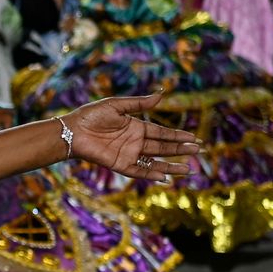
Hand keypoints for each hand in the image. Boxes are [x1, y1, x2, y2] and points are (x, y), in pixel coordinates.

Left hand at [65, 95, 199, 180]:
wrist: (73, 130)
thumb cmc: (91, 115)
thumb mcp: (117, 105)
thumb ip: (140, 103)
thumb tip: (162, 94)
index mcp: (136, 127)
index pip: (163, 132)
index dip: (179, 136)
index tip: (195, 138)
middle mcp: (135, 142)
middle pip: (163, 147)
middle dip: (181, 149)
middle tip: (200, 151)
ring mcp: (129, 154)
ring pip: (155, 161)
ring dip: (172, 165)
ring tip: (189, 169)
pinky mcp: (120, 165)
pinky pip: (139, 171)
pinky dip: (152, 175)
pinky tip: (166, 177)